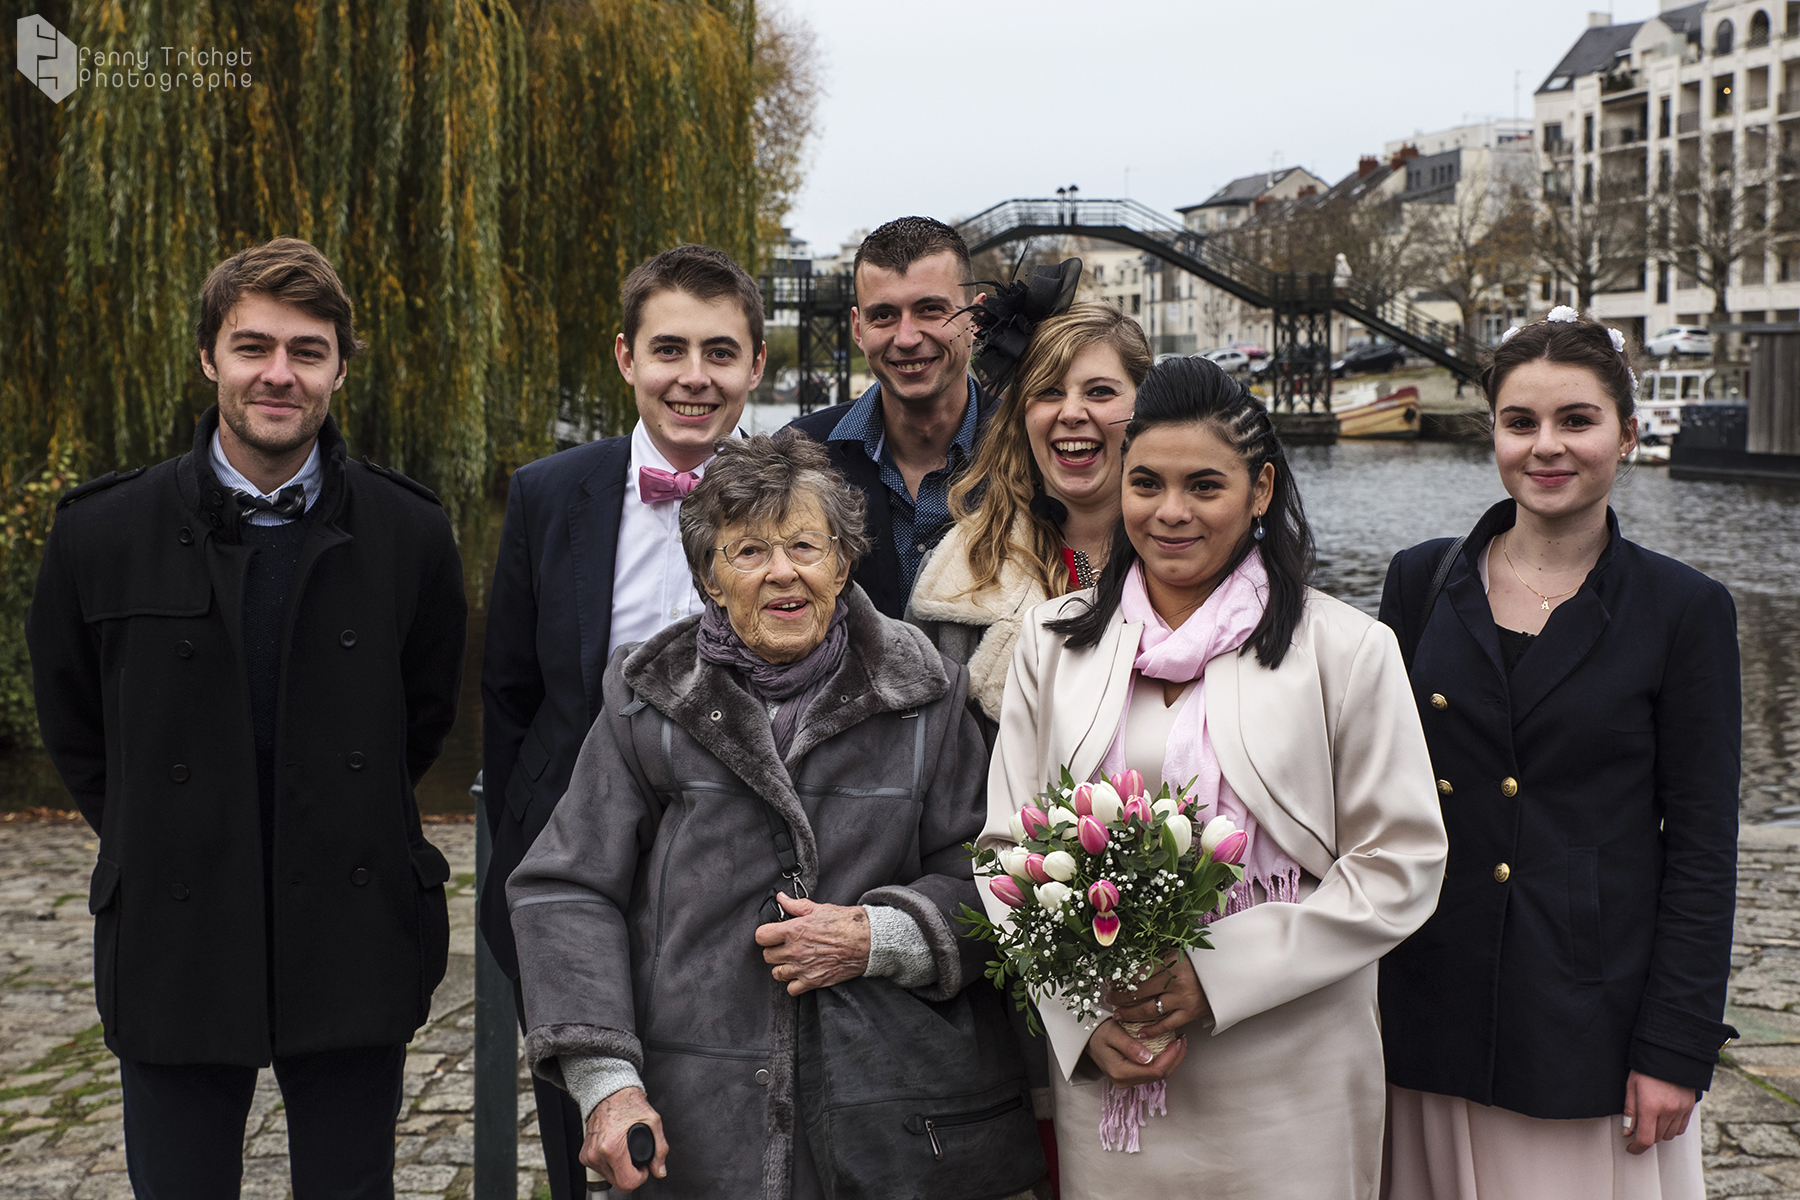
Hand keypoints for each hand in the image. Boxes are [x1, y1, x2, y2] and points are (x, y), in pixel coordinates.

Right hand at [579, 1088, 668, 1189]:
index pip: (628, 1183)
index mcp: (612, 1148)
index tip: (644, 1166)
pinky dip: (611, 1164)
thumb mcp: (653, 1121)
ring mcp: (589, 1155)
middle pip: (619, 1184)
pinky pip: (601, 1170)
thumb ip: (660, 1149)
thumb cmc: (628, 1103)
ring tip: (626, 1151)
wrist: (609, 1092)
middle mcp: (597, 1154)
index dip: (641, 1177)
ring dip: (621, 1170)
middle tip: (636, 1156)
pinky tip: (616, 1150)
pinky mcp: (584, 1155)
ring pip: (610, 1178)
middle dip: (632, 1174)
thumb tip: (659, 1170)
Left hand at [753, 894, 870, 995]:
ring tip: (793, 961)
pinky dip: (794, 983)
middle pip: (767, 956)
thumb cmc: (846, 923)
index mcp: (794, 930)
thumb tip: (781, 899)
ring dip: (783, 967)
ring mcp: (803, 968)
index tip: (772, 934)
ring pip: (777, 973)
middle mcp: (795, 951)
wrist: (867, 941)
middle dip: (774, 950)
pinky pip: (791, 989)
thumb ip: (796, 905)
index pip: (761, 936)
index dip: (766, 934)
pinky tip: (802, 974)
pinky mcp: (813, 981)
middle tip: (785, 946)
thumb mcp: (820, 908)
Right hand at [1087, 1019, 1187, 1085]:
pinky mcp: (1130, 1076)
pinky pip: (1152, 1071)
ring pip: (1158, 1075)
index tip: (1178, 1040)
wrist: (1085, 1038)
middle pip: (1159, 1075)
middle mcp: (1124, 1081)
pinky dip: (1163, 1060)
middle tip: (1183, 1039)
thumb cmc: (1097, 1032)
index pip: (1154, 1070)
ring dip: (1171, 1060)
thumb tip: (1148, 1058)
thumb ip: (1129, 1046)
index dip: (1171, 1057)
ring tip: (1178, 1042)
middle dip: (1175, 1058)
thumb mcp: (1112, 1033)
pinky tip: (1168, 1048)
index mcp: (1121, 1072)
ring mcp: (1127, 1081)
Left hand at [1104, 952, 1210, 1042]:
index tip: (1111, 981)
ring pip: (1149, 1009)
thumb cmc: (1201, 962)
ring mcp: (1182, 999)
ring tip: (1118, 1014)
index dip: (1121, 979)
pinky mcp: (1190, 1013)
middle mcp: (1175, 981)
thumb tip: (1132, 964)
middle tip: (1109, 998)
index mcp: (1171, 962)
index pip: (1138, 972)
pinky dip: (1152, 1030)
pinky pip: (1167, 1024)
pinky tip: (1140, 1032)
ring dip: (1130, 1013)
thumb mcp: (1178, 953)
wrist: (1228, 973)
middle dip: (1120, 996)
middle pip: (1139, 991)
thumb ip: (1158, 959)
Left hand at [1622, 1070, 1695, 1154]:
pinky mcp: (1689, 1107)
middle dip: (1646, 1137)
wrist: (1670, 1053)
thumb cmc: (1647, 1068)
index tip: (1631, 1148)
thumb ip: (1630, 1111)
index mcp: (1650, 1106)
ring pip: (1669, 1135)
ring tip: (1650, 1121)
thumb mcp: (1631, 1086)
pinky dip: (1671, 1129)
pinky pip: (1681, 1128)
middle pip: (1657, 1138)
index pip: (1645, 1139)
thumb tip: (1627, 1132)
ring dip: (1659, 1133)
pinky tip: (1663, 1120)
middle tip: (1637, 1128)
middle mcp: (1668, 1110)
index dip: (1636, 1148)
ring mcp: (1681, 1109)